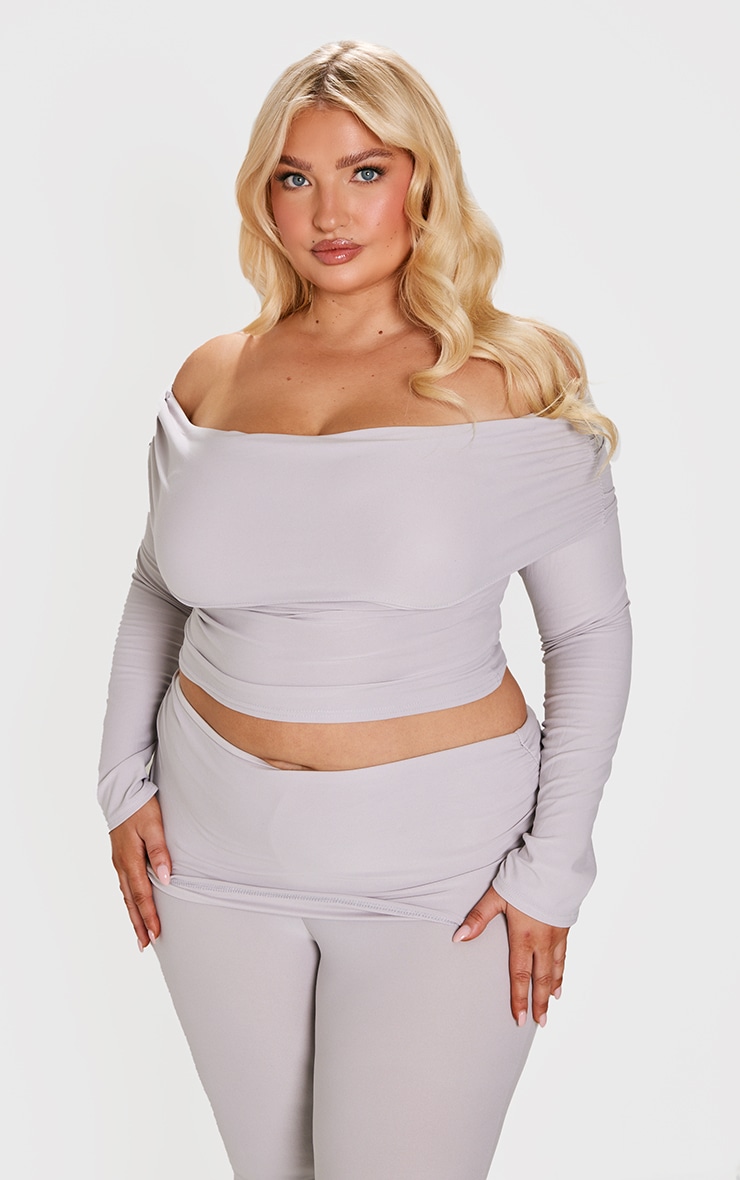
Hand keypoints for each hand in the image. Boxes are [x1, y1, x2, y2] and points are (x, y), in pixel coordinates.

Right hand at [109, 795, 171, 950]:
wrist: (121, 793)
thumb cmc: (140, 808)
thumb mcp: (153, 826)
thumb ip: (160, 852)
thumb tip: (165, 878)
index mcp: (130, 860)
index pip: (141, 895)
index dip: (149, 916)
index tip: (156, 934)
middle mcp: (121, 865)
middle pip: (130, 901)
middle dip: (139, 924)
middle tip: (145, 945)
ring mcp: (119, 862)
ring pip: (126, 895)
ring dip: (133, 915)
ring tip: (140, 934)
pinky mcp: (120, 857)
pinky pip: (125, 885)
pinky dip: (129, 901)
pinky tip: (133, 906)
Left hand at [452, 885, 568, 1027]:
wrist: (554, 867)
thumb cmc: (522, 879)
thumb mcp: (495, 897)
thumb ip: (478, 919)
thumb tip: (458, 937)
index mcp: (523, 936)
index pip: (520, 975)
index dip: (519, 999)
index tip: (519, 1019)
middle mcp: (542, 941)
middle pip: (541, 979)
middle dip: (539, 1002)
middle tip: (540, 1022)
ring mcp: (556, 935)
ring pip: (555, 969)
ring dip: (552, 990)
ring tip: (551, 1005)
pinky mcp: (564, 927)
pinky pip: (564, 956)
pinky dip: (562, 971)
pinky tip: (561, 979)